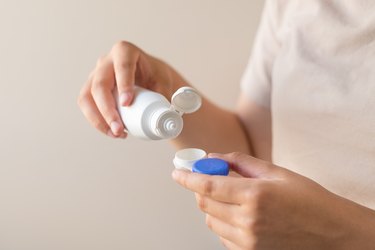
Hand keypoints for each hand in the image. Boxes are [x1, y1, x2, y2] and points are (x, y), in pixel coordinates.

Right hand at [77, 41, 176, 137]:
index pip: (122, 66)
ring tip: (116, 134)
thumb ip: (164, 95)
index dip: (124, 84)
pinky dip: (97, 121)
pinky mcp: (90, 88)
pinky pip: (86, 106)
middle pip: (100, 84)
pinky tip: (111, 131)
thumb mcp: (163, 82)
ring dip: (98, 119)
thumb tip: (164, 115)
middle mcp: (107, 61)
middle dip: (107, 110)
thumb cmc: (156, 77)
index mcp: (125, 51)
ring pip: (86, 97)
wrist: (149, 78)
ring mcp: (95, 74)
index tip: (127, 103)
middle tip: (119, 128)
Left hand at [172, 152, 374, 249]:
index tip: (178, 173)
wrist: (330, 231)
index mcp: (254, 195)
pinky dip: (222, 223)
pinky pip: (222, 236)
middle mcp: (247, 220)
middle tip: (213, 178)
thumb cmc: (308, 199)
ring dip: (212, 207)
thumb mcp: (276, 172)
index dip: (188, 177)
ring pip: (210, 221)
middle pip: (204, 203)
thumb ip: (240, 163)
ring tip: (232, 198)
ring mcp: (248, 241)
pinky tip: (240, 216)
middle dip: (202, 188)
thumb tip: (214, 157)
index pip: (207, 185)